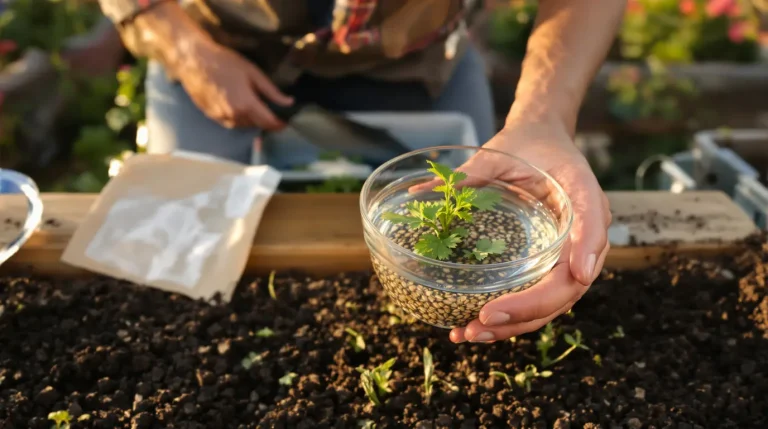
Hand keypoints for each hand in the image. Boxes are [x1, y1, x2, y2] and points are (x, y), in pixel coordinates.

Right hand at [176, 40, 293, 129]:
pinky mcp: (211, 116)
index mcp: (247, 104)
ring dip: (251, 120)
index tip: (285, 122)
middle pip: (256, 125)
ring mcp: (221, 117)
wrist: (194, 61)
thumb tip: (289, 102)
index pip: (268, 122)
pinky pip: (230, 123)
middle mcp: (234, 115)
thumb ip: (272, 91)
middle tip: (271, 112)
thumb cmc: (225, 62)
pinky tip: (238, 106)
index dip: (279, 124)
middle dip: (265, 121)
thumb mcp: (253, 73)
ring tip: (254, 107)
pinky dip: (238, 118)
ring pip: (242, 125)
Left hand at [448, 117, 610, 342]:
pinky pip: (537, 298)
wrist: (542, 144)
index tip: (578, 274)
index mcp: (582, 194)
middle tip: (486, 318)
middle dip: (530, 307)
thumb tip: (421, 191)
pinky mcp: (551, 267)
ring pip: (553, 301)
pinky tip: (474, 328)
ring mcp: (569, 255)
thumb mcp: (502, 152)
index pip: (593, 224)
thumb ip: (471, 172)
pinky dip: (511, 318)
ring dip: (516, 324)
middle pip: (570, 282)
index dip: (587, 250)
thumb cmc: (527, 147)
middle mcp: (584, 231)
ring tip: (471, 333)